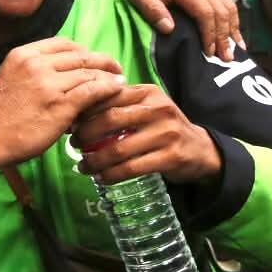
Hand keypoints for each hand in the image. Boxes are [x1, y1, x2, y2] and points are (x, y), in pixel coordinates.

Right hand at [0, 39, 126, 165]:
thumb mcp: (10, 79)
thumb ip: (34, 72)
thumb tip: (62, 77)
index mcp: (23, 54)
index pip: (63, 43)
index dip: (83, 51)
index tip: (93, 59)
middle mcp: (36, 63)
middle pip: (80, 55)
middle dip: (102, 61)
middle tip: (115, 68)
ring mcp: (49, 83)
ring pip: (90, 72)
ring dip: (109, 76)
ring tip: (120, 82)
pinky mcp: (60, 104)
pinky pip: (93, 90)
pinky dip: (109, 88)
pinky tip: (117, 90)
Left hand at [73, 84, 222, 184]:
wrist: (201, 150)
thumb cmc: (163, 128)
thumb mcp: (145, 109)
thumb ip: (119, 107)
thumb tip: (75, 114)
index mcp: (147, 93)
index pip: (108, 96)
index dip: (84, 110)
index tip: (70, 123)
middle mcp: (158, 109)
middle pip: (110, 120)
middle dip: (86, 135)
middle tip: (74, 145)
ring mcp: (167, 133)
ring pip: (119, 148)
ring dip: (95, 160)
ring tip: (83, 166)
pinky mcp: (172, 156)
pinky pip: (132, 168)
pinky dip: (111, 175)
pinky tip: (102, 178)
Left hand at [114, 0, 241, 58]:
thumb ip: (153, 10)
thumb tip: (169, 29)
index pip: (205, 12)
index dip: (210, 34)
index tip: (209, 53)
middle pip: (221, 11)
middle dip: (225, 36)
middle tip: (227, 59)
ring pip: (227, 6)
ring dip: (232, 28)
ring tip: (236, 50)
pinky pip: (224, 2)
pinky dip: (230, 19)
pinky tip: (233, 33)